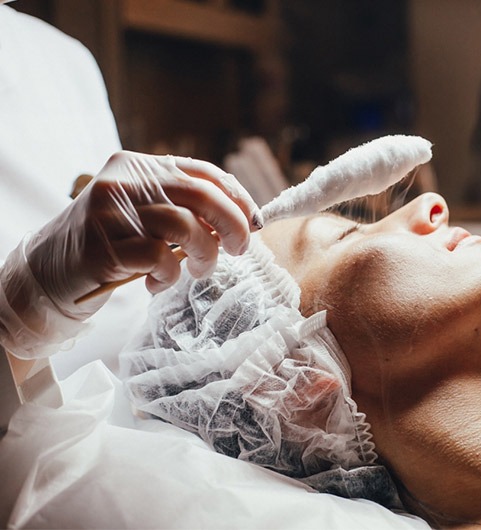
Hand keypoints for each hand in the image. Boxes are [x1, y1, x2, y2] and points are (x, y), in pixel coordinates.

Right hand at [0, 151, 260, 356]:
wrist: (50, 273)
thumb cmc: (112, 245)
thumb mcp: (148, 216)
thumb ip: (185, 209)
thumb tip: (244, 220)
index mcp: (140, 166)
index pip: (204, 172)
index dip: (238, 197)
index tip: (255, 222)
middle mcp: (124, 180)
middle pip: (201, 195)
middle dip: (233, 225)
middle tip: (239, 250)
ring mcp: (110, 211)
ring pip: (185, 226)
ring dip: (204, 255)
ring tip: (197, 270)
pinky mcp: (103, 245)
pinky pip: (160, 257)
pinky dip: (170, 275)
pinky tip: (158, 283)